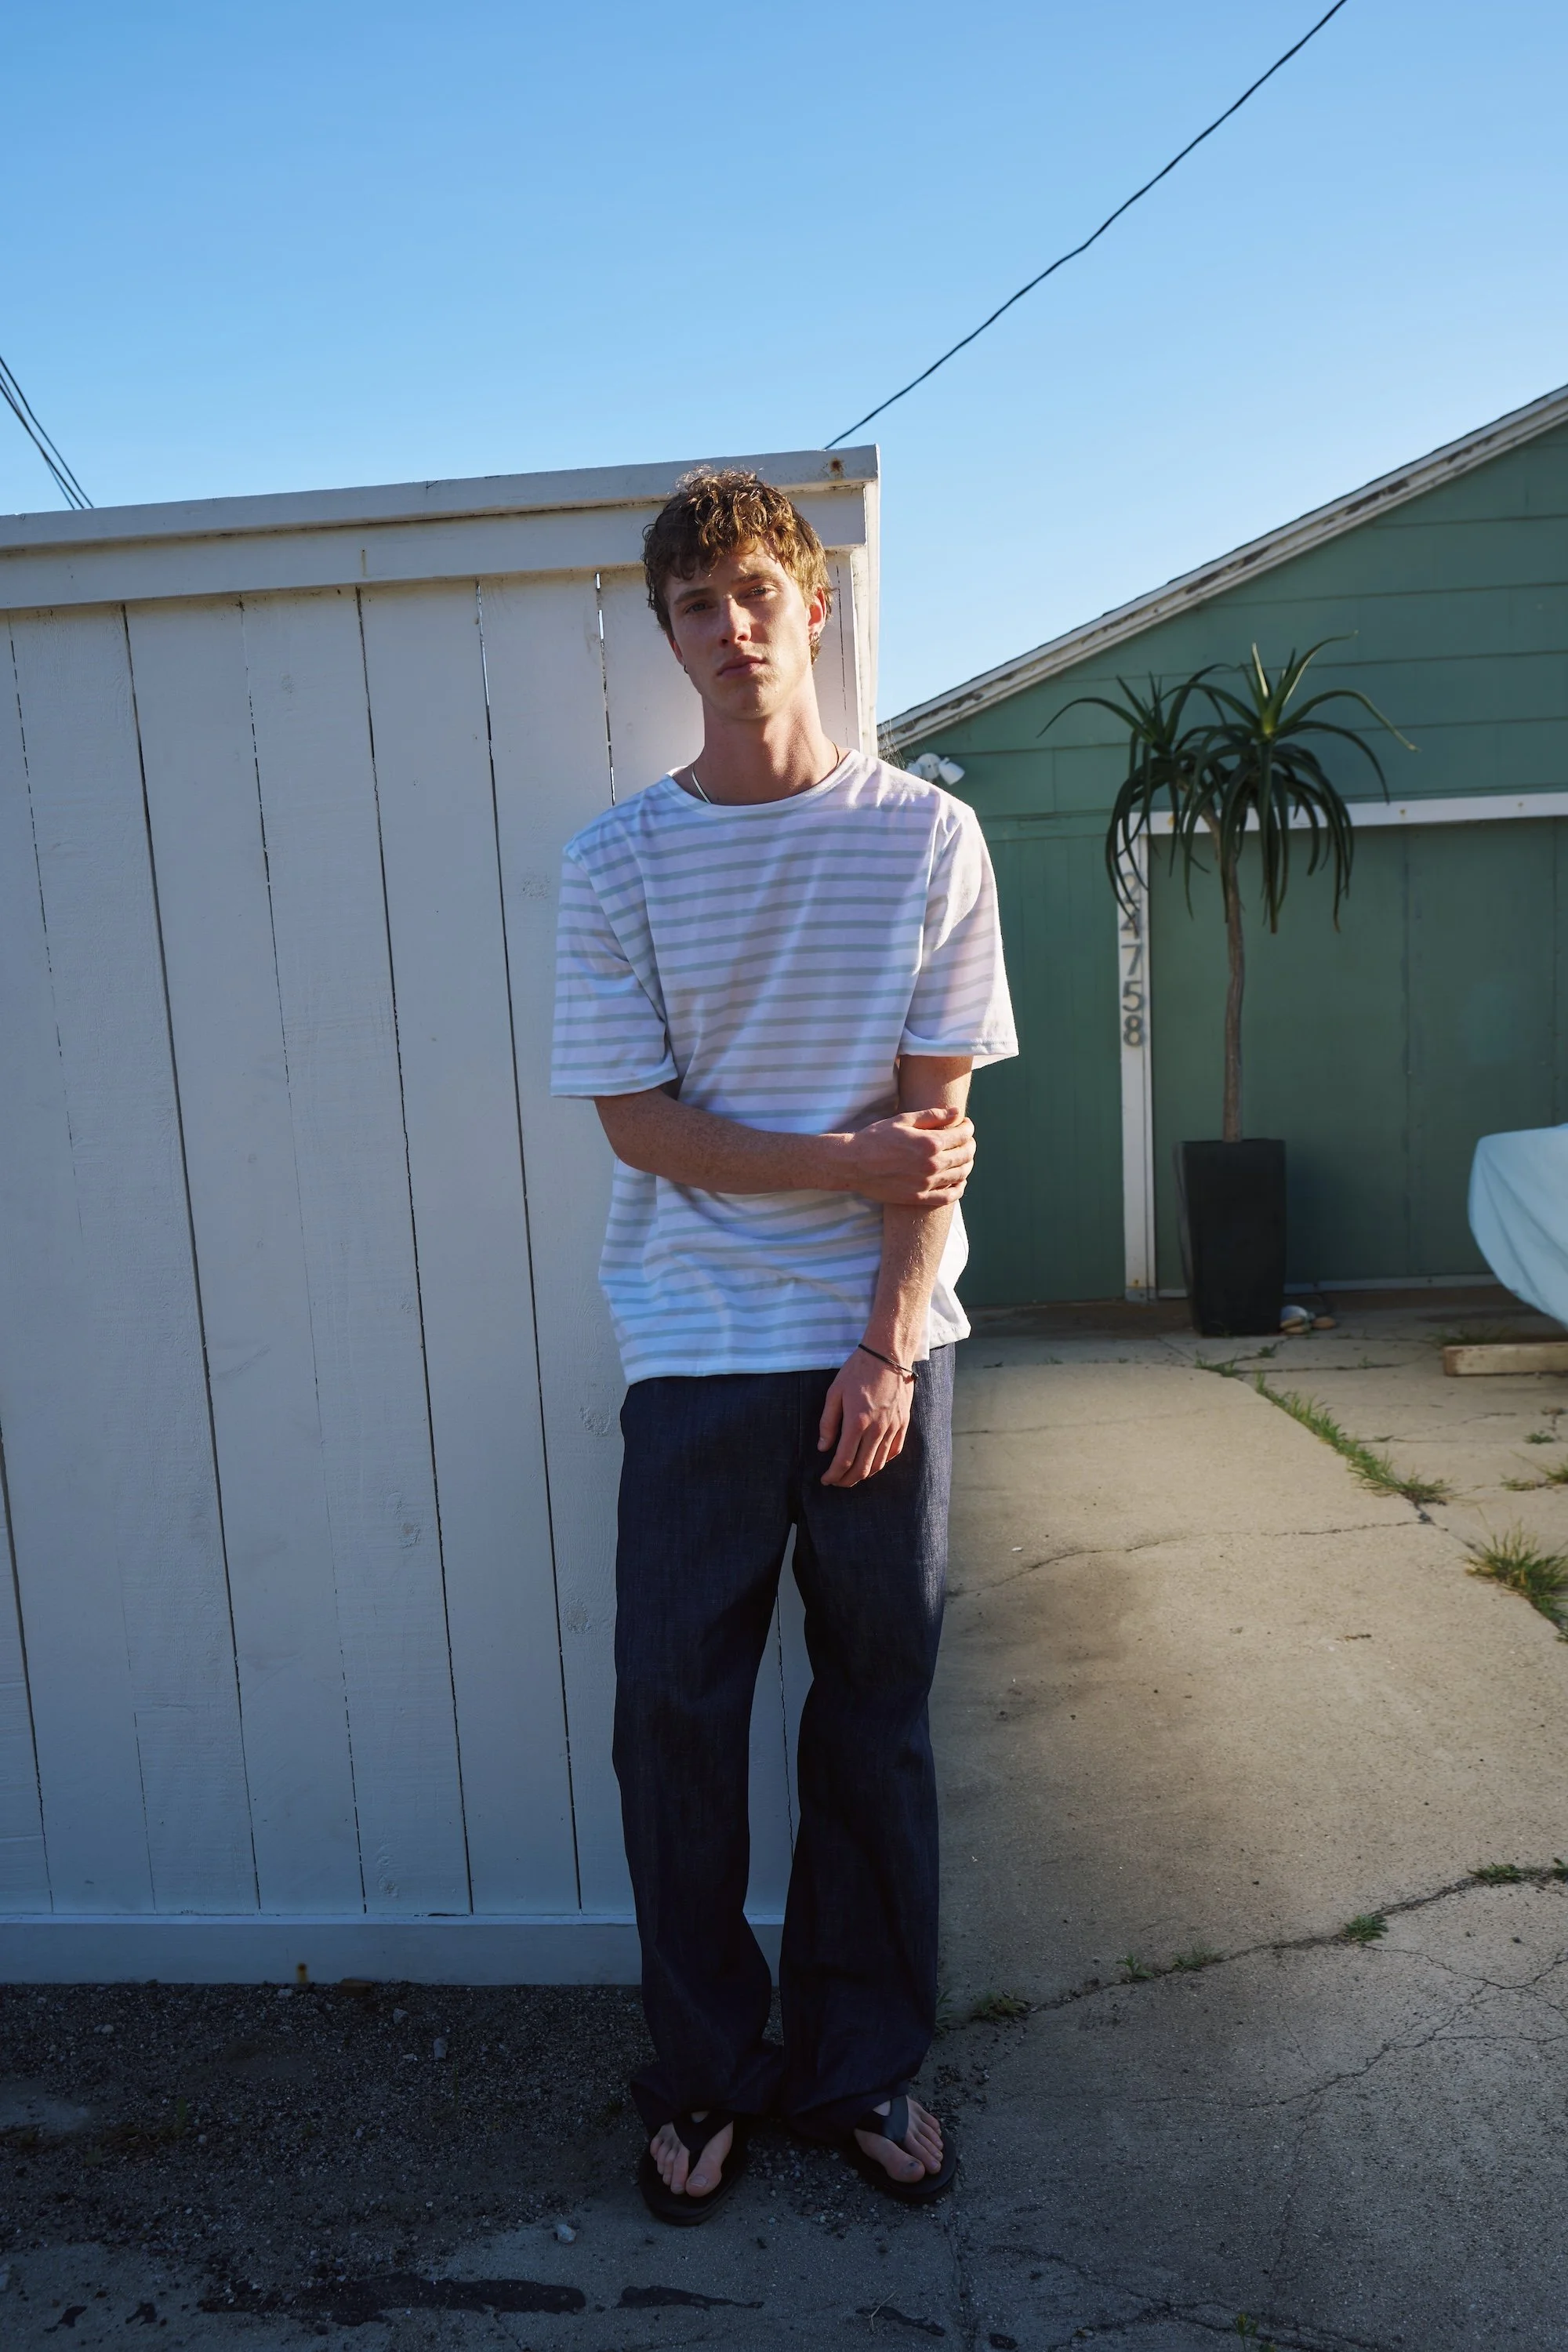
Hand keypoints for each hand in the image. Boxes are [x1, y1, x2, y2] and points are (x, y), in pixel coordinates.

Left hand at [818, 1349, 913, 1486]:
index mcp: (857, 1422)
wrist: (888, 1354)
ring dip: (865, 1474)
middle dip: (847, 1480)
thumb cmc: (857, 1370)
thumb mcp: (834, 1393)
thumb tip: (823, 1447)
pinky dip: (883, 1462)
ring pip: (880, 1463)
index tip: (825, 1480)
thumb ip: (828, 1423)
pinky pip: (894, 1451)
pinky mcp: (903, 1423)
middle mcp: (877, 1429)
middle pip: (863, 1468)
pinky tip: (873, 1462)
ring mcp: (893, 1427)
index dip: (834, 1475)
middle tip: (837, 1482)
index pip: (844, 1460)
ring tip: (852, 1475)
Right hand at [842, 1106, 973, 1205]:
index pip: (962, 1135)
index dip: (967, 1127)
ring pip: (960, 1175)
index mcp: (930, 1143)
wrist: (853, 1164)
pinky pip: (948, 1197)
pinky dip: (959, 1189)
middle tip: (966, 1140)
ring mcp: (926, 1184)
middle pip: (965, 1155)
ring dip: (967, 1164)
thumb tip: (957, 1113)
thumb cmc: (876, 1138)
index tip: (965, 1124)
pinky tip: (959, 1182)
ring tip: (964, 1158)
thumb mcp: (902, 1120)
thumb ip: (932, 1116)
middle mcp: (932, 1165)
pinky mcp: (919, 1197)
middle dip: (970, 1144)